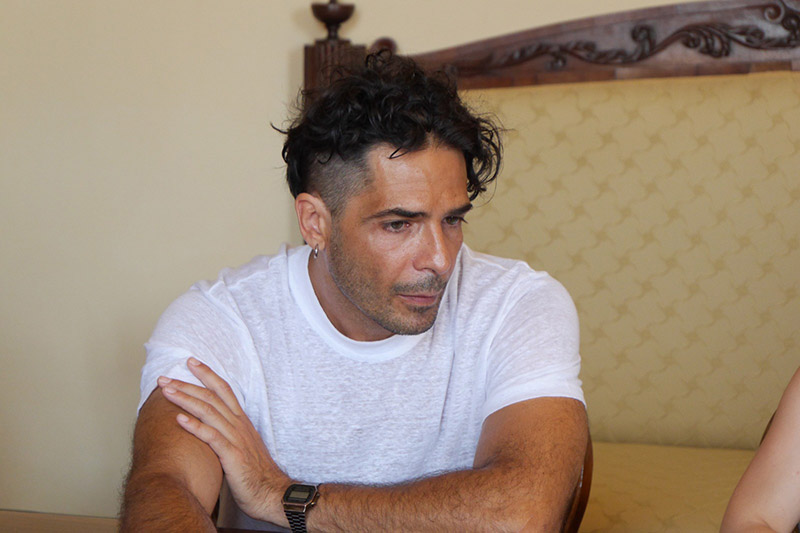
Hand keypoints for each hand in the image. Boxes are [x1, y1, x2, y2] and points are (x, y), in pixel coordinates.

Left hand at [158, 358, 290, 523]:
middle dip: (187, 384)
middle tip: (165, 377)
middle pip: (212, 397)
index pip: (224, 390)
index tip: (191, 362)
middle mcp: (239, 425)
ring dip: (186, 399)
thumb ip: (229, 433)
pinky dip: (195, 426)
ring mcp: (236, 439)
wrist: (272, 493)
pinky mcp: (232, 455)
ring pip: (209, 412)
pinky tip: (179, 419)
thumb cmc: (255, 473)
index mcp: (241, 421)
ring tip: (167, 391)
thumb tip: (211, 427)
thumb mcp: (243, 446)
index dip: (208, 374)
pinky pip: (212, 437)